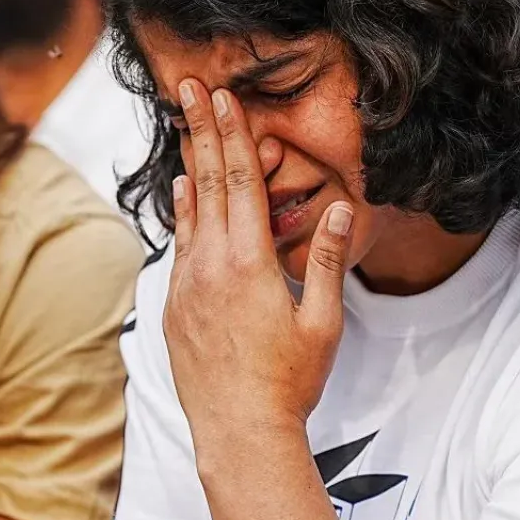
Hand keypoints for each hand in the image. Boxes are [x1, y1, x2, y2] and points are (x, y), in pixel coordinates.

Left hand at [163, 79, 353, 440]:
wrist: (238, 432)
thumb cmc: (290, 382)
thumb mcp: (324, 321)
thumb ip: (330, 259)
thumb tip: (345, 207)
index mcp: (248, 262)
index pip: (240, 182)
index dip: (233, 134)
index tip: (223, 97)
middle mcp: (209, 265)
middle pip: (207, 183)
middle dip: (201, 130)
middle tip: (189, 87)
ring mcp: (186, 285)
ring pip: (188, 211)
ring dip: (189, 164)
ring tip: (183, 126)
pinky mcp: (174, 306)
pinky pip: (178, 245)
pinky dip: (181, 212)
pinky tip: (182, 194)